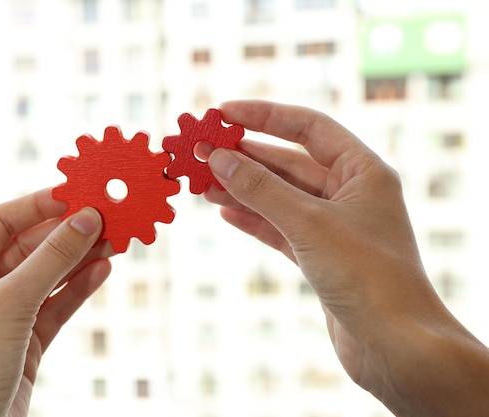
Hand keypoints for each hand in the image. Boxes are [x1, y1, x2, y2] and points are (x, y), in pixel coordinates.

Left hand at [0, 188, 111, 416]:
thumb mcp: (10, 303)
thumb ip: (51, 259)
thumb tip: (87, 218)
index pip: (2, 221)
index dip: (39, 205)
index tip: (78, 195)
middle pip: (31, 247)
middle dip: (68, 232)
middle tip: (107, 217)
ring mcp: (7, 313)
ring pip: (50, 274)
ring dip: (80, 257)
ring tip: (115, 241)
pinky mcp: (28, 338)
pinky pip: (58, 303)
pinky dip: (80, 287)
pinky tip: (103, 270)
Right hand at [205, 100, 488, 416]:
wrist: (394, 346)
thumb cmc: (368, 276)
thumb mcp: (308, 223)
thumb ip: (261, 188)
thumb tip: (218, 158)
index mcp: (363, 170)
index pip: (308, 126)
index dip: (263, 116)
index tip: (222, 113)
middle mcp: (350, 192)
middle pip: (288, 161)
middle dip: (244, 156)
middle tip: (201, 150)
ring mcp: (334, 225)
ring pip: (279, 196)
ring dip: (241, 188)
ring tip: (201, 181)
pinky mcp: (320, 255)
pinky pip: (279, 226)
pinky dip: (253, 219)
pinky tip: (224, 211)